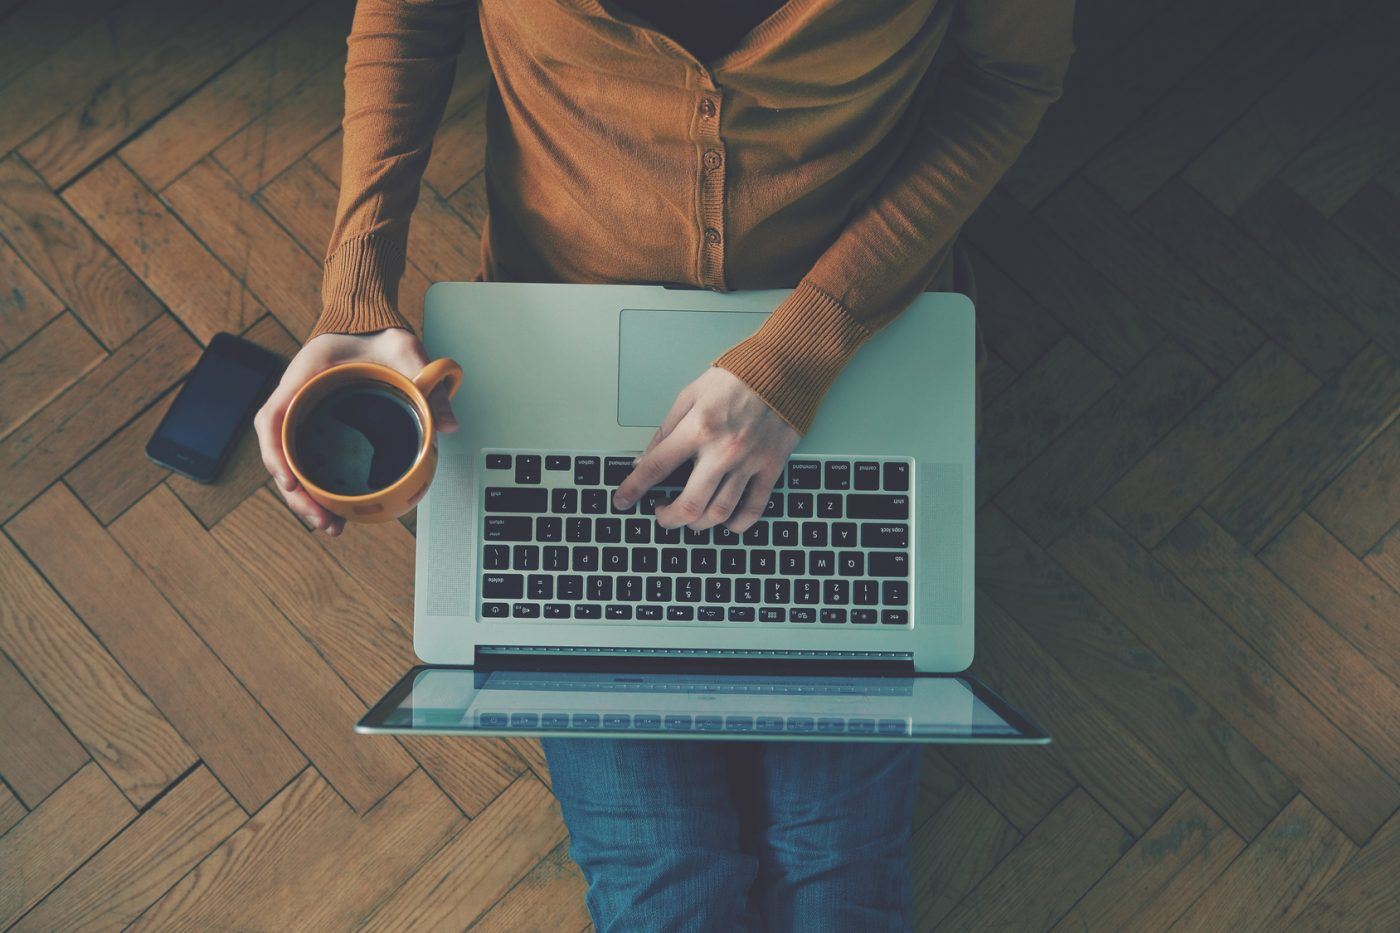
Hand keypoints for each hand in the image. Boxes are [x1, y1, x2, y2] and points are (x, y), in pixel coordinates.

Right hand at [253, 328, 457, 534]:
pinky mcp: (318, 425)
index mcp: (305, 375)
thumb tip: (447, 424)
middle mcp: (296, 397)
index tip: (290, 481)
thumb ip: (426, 379)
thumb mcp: (405, 349)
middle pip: (279, 451)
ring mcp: (305, 413)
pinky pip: (308, 458)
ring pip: (291, 462)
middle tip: (323, 521)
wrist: (370, 322)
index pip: (272, 416)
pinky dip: (316, 486)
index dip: (275, 452)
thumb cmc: (377, 332)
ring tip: (331, 526)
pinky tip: (334, 509)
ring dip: (305, 497)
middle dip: (295, 493)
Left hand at [614, 367, 799, 532]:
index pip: (656, 468)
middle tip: (661, 514)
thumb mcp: (691, 394)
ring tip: (690, 518)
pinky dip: (737, 524)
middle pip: (689, 505)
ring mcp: (749, 463)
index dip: (633, 489)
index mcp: (698, 428)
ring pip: (719, 513)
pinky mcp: (771, 467)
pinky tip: (725, 521)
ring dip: (698, 524)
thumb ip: (665, 429)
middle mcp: (723, 451)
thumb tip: (644, 460)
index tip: (621, 501)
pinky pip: (754, 509)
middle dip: (667, 518)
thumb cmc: (736, 377)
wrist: (784, 369)